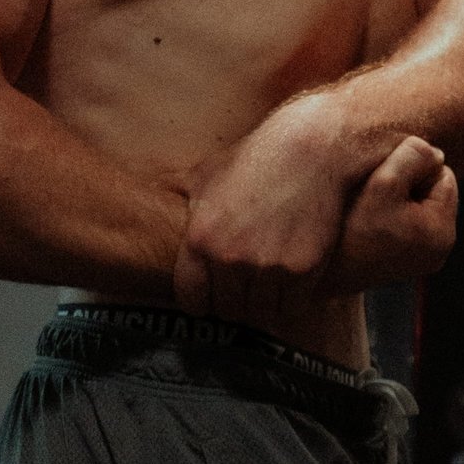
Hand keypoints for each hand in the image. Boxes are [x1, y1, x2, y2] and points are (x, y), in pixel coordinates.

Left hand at [173, 99, 355, 327]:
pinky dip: (294, 298)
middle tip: (248, 291)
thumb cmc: (259, 158)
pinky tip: (294, 279)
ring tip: (271, 286)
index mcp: (200, 239)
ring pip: (261, 313)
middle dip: (237, 303)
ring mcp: (267, 267)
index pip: (193, 301)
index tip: (215, 298)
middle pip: (229, 311)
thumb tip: (151, 206)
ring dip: (266, 304)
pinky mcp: (301, 270)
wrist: (312, 150)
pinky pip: (292, 305)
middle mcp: (230, 258)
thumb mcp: (207, 176)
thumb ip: (183, 204)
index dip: (204, 302)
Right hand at [327, 137, 458, 290]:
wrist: (319, 271)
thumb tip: (435, 153)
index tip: (384, 178)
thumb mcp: (384, 182)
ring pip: (418, 205)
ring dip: (397, 198)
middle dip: (409, 183)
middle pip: (434, 192)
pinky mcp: (405, 260)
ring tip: (369, 207)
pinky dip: (390, 215)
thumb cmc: (349, 227)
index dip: (415, 166)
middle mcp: (439, 250)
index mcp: (442, 232)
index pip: (444, 175)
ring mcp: (422, 258)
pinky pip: (406, 222)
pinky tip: (367, 220)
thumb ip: (414, 157)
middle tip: (375, 192)